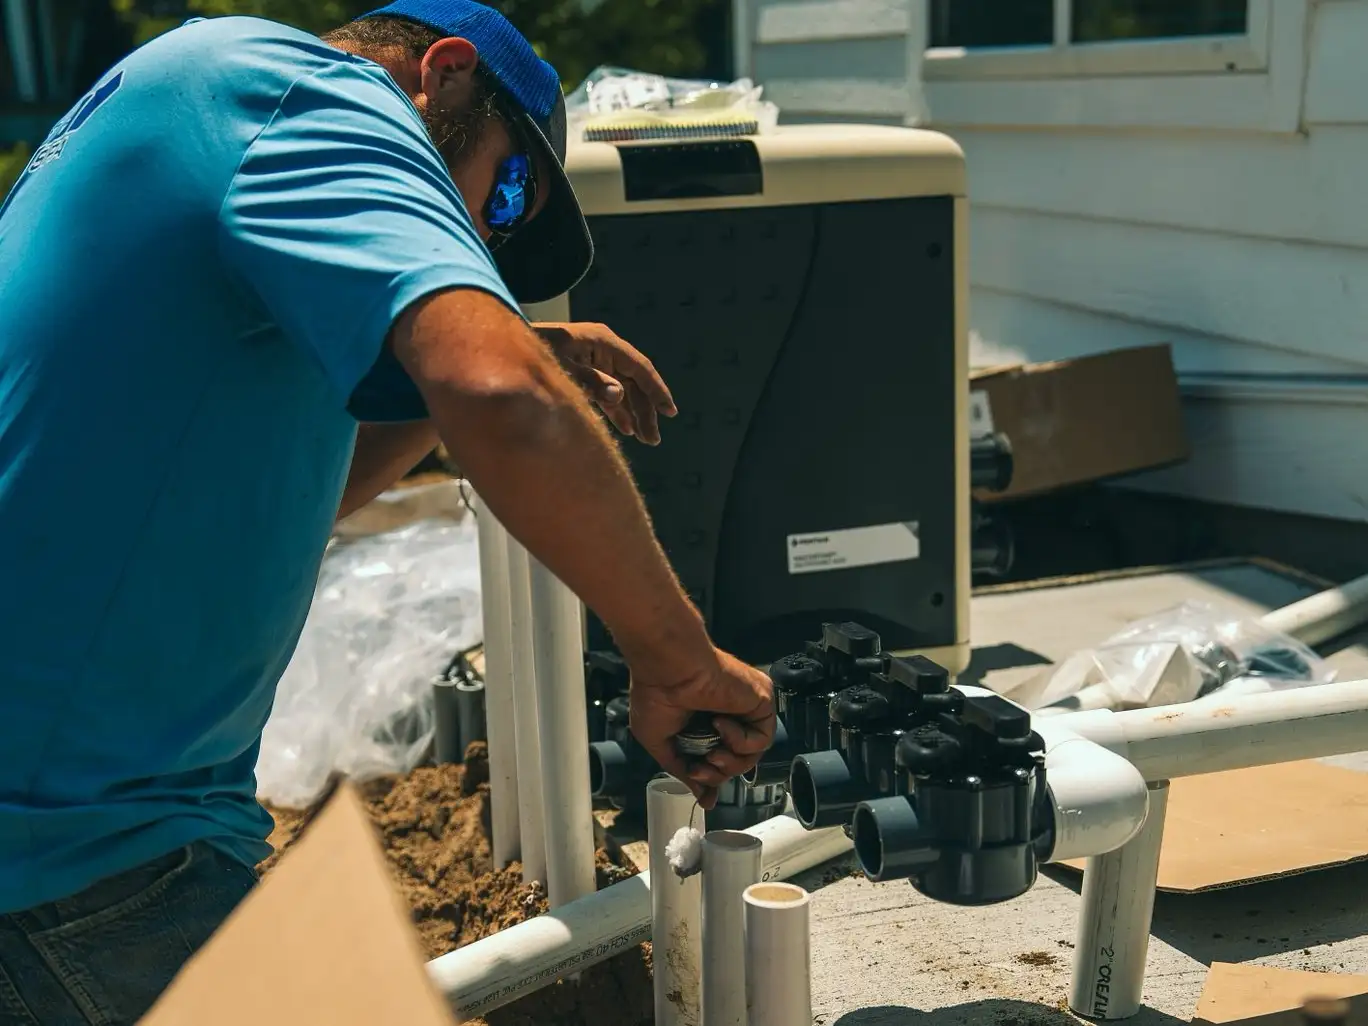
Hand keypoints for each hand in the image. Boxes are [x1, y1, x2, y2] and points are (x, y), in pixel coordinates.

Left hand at [533, 322, 676, 444]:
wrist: (503, 345)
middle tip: (653, 439)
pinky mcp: (583, 372)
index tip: (670, 413)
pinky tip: (625, 430)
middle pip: (634, 382)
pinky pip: (608, 393)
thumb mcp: (562, 367)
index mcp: (603, 342)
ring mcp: (593, 361)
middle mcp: (603, 350)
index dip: (656, 391)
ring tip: (643, 439)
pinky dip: (616, 410)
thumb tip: (620, 396)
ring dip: (633, 414)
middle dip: (645, 410)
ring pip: (622, 389)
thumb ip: (591, 382)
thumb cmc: (532, 351)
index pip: (639, 368)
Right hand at [628, 647, 775, 807]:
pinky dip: (740, 740)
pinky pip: (762, 738)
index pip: (722, 758)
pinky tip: (720, 724)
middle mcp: (730, 714)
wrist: (668, 669)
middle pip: (739, 761)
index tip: (700, 784)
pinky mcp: (761, 700)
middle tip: (700, 768)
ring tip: (712, 751)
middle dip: (719, 773)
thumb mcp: (662, 744)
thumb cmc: (656, 696)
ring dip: (731, 762)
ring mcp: (747, 708)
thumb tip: (704, 799)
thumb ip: (684, 771)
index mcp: (705, 721)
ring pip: (753, 754)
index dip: (713, 776)